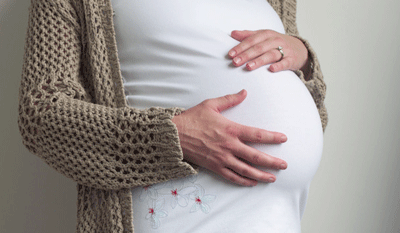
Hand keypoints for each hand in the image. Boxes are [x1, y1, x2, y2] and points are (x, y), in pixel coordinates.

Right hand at [172, 90, 287, 186]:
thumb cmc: (192, 119)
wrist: (174, 135)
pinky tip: (251, 183)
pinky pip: (231, 176)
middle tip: (284, 165)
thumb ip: (230, 99)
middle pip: (255, 156)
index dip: (272, 137)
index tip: (284, 139)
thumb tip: (244, 92)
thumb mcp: (211, 105)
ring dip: (261, 175)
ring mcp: (222, 158)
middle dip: (272, 162)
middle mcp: (229, 146)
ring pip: (246, 170)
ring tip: (273, 178)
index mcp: (231, 129)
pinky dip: (243, 181)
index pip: (257, 135)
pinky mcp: (214, 167)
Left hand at [228, 30, 307, 72]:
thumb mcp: (263, 36)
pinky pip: (285, 62)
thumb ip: (248, 35)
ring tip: (248, 67)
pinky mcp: (291, 59)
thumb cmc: (276, 43)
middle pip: (259, 48)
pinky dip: (278, 66)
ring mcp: (284, 50)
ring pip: (270, 54)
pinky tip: (271, 69)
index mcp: (267, 34)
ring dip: (259, 61)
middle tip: (235, 62)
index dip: (240, 47)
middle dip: (246, 55)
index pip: (251, 40)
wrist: (299, 49)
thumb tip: (233, 33)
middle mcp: (275, 41)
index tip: (230, 54)